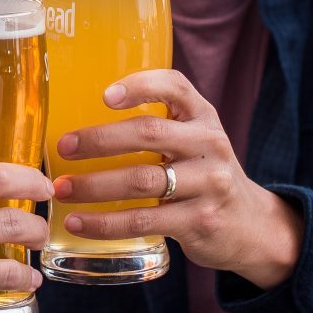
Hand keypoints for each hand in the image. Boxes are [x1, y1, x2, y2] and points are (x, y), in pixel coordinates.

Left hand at [52, 69, 302, 289]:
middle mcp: (209, 144)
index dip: (139, 85)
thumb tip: (77, 119)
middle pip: (147, 132)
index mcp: (203, 116)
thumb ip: (156, 125)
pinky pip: (143, 219)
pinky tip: (79, 223)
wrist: (251, 227)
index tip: (104, 95)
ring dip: (93, 185)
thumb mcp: (193, 140)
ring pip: (141, 180)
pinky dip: (105, 223)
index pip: (175, 86)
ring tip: (62, 189)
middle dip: (98, 140)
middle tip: (63, 147)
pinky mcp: (199, 221)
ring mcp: (208, 184)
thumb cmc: (202, 176)